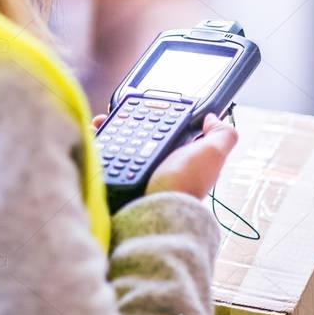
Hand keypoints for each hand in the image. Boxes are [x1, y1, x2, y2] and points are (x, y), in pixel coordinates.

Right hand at [92, 112, 237, 198]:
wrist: (156, 213)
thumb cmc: (185, 184)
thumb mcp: (212, 155)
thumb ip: (222, 135)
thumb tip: (214, 117)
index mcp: (177, 154)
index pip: (163, 125)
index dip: (152, 111)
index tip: (139, 101)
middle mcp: (155, 163)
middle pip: (136, 132)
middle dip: (123, 118)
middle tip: (112, 111)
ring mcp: (133, 173)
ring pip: (116, 142)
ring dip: (106, 129)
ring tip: (98, 122)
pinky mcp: (115, 181)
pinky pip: (102, 158)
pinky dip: (95, 145)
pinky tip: (91, 137)